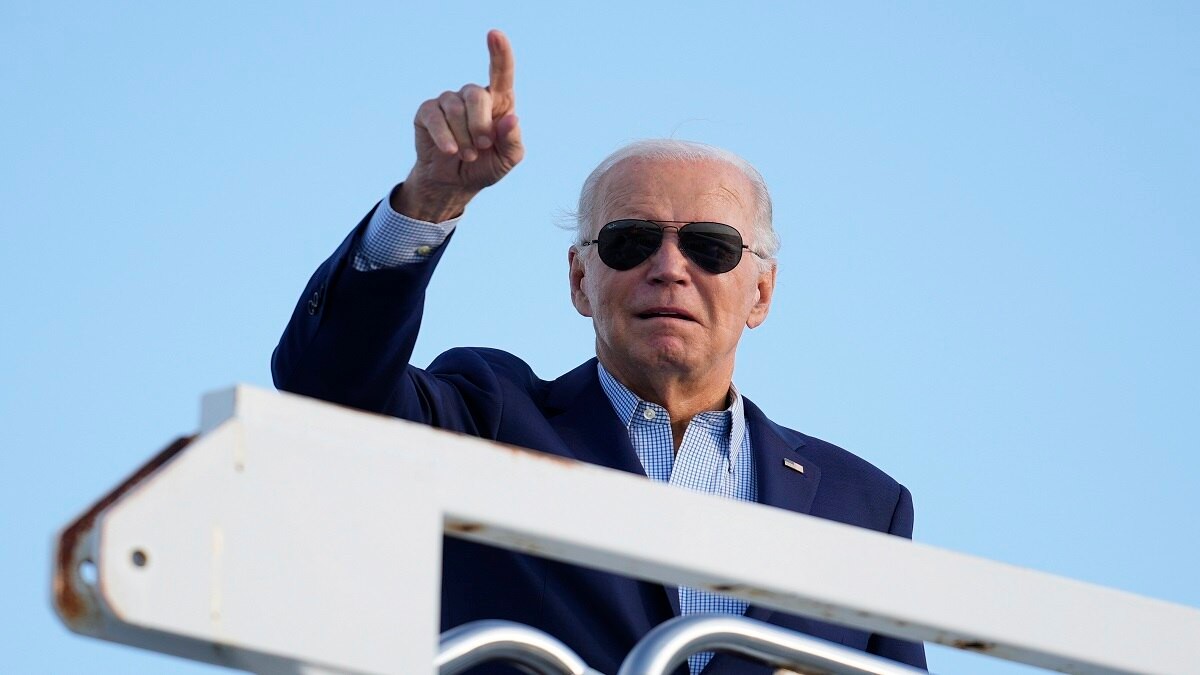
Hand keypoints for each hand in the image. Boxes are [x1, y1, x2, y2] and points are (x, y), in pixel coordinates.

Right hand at [397, 29, 523, 221]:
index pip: (501, 72)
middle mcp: (473, 96)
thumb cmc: (485, 166)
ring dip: (463, 137)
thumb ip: (513, 140)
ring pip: (455, 109)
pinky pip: (434, 117)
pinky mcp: (428, 112)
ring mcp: (448, 101)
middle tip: (482, 146)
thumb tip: (512, 118)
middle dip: (480, 126)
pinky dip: (444, 137)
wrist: (455, 182)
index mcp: (498, 102)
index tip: (495, 34)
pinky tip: (449, 150)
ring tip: (468, 154)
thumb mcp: (507, 159)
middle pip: (477, 95)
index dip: (499, 53)